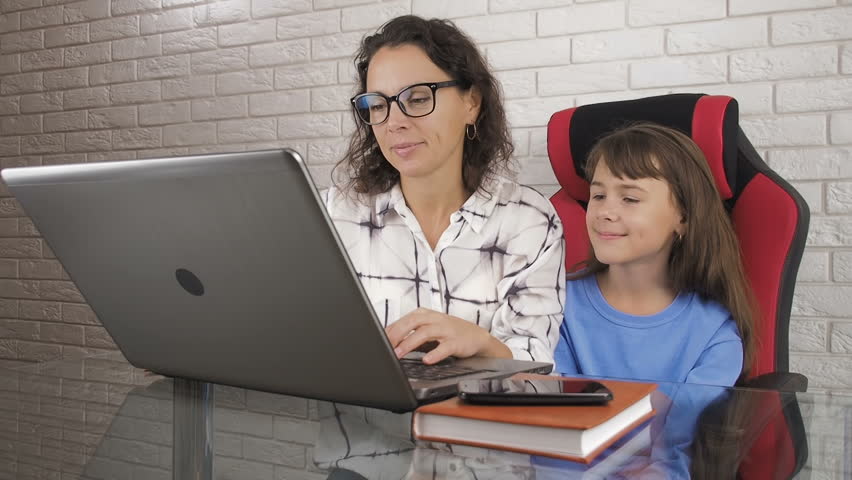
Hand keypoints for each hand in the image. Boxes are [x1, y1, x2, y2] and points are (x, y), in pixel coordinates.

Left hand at [385, 308, 510, 363]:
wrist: (476, 336)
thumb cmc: (448, 332)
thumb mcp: (427, 330)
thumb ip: (409, 334)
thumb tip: (387, 342)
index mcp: (425, 315)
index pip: (403, 320)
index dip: (390, 330)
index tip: (377, 341)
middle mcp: (434, 319)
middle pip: (412, 322)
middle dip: (396, 334)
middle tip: (385, 346)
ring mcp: (446, 330)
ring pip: (425, 333)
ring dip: (410, 343)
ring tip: (399, 354)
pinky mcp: (456, 342)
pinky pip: (445, 347)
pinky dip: (435, 353)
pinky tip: (427, 360)